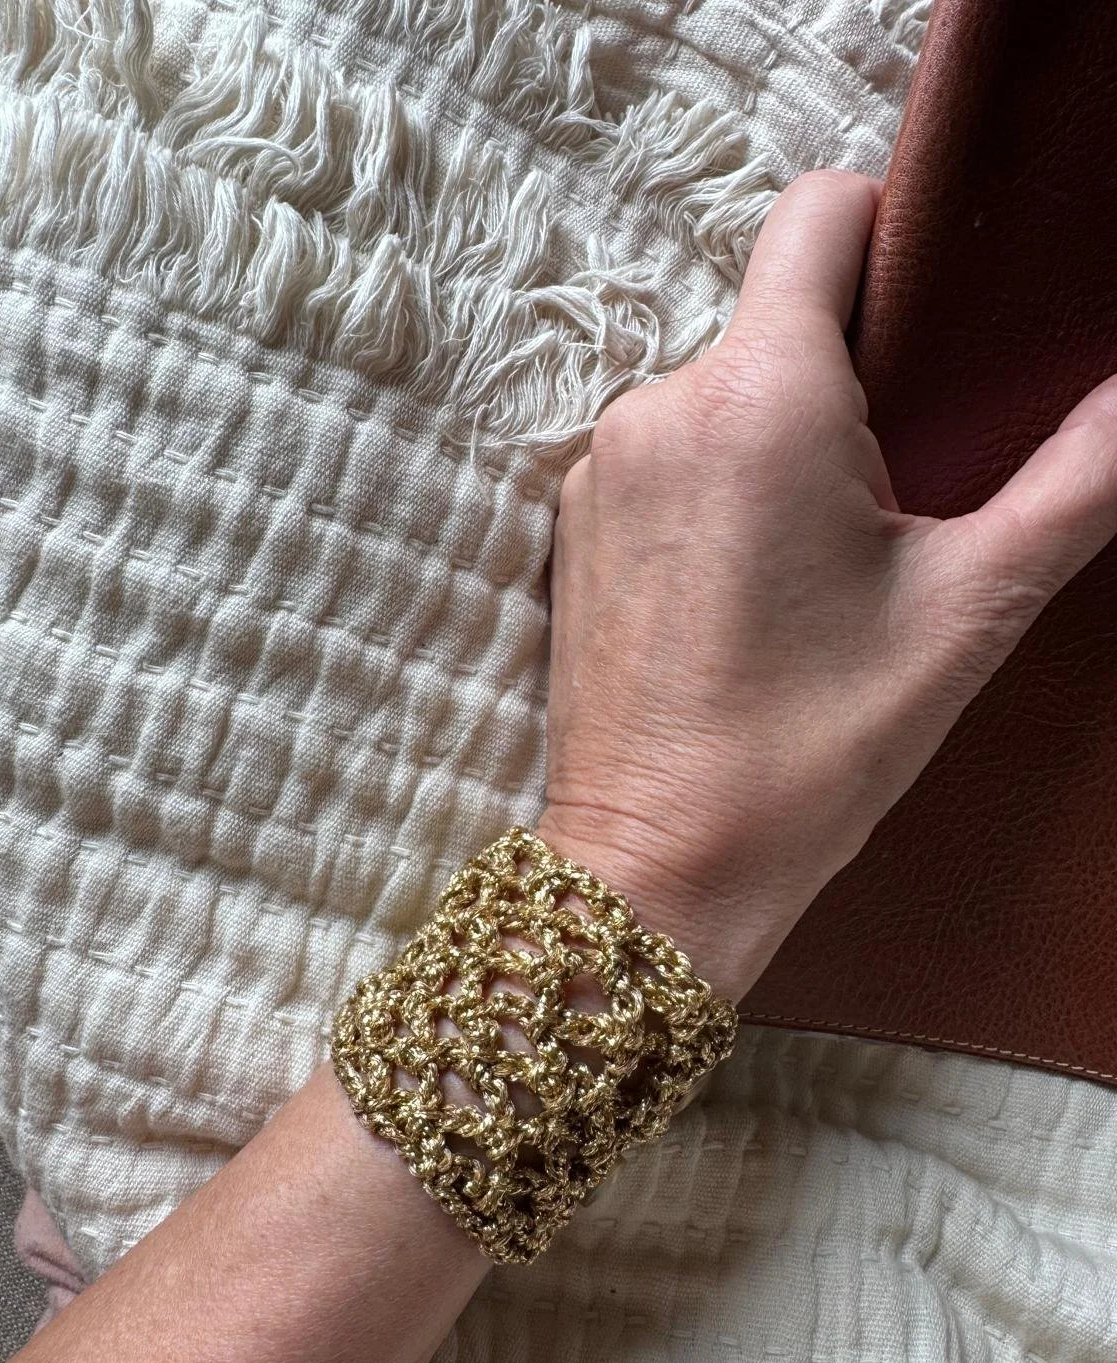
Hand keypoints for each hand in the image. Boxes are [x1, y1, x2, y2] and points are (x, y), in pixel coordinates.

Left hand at [537, 170, 1116, 1001]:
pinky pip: (669, 456)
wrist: (658, 868)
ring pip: (723, 393)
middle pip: (777, 314)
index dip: (892, 236)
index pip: (820, 214)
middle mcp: (660, 406)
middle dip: (852, 372)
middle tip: (905, 486)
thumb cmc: (807, 751)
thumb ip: (1075, 478)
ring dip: (785, 439)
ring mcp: (604, 466)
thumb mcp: (969, 609)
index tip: (937, 319)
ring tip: (828, 557)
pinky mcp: (576, 524)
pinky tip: (756, 586)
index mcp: (760, 397)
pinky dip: (722, 487)